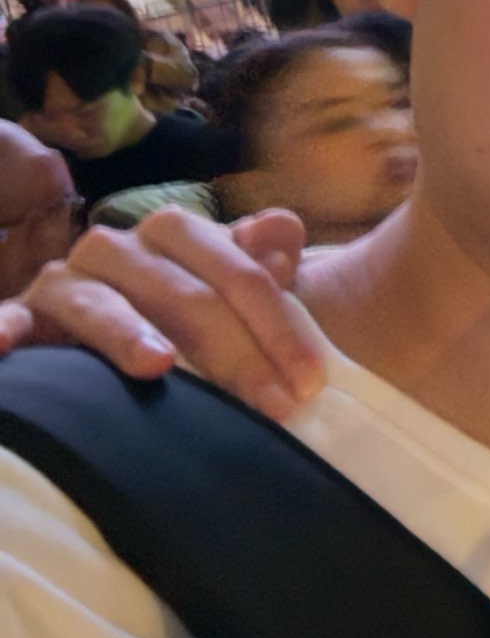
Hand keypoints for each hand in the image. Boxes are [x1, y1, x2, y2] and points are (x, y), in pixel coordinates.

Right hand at [0, 208, 322, 421]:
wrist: (118, 332)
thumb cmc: (191, 320)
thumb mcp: (234, 291)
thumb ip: (263, 262)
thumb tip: (281, 231)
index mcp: (176, 232)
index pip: (240, 273)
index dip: (281, 325)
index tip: (311, 380)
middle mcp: (119, 248)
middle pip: (183, 293)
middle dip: (234, 352)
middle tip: (274, 406)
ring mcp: (67, 282)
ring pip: (102, 302)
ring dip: (127, 333)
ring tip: (159, 365)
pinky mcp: (24, 318)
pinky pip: (13, 319)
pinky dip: (7, 327)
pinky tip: (8, 342)